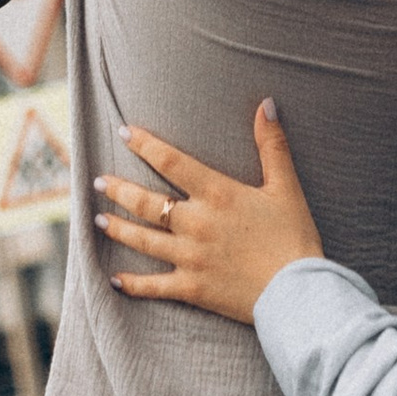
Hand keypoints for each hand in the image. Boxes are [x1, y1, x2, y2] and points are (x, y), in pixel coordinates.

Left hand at [94, 102, 323, 321]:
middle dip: (119, 190)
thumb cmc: (294, 237)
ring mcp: (190, 257)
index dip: (145, 145)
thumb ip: (272, 145)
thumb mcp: (286, 186)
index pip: (171, 161)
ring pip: (143, 240)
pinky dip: (132, 284)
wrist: (298, 292)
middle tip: (99, 181)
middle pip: (147, 202)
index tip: (123, 132)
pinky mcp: (192, 289)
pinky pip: (154, 286)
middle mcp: (196, 223)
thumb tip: (266, 104)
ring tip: (98, 220)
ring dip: (118, 228)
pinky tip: (114, 279)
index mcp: (217, 194)